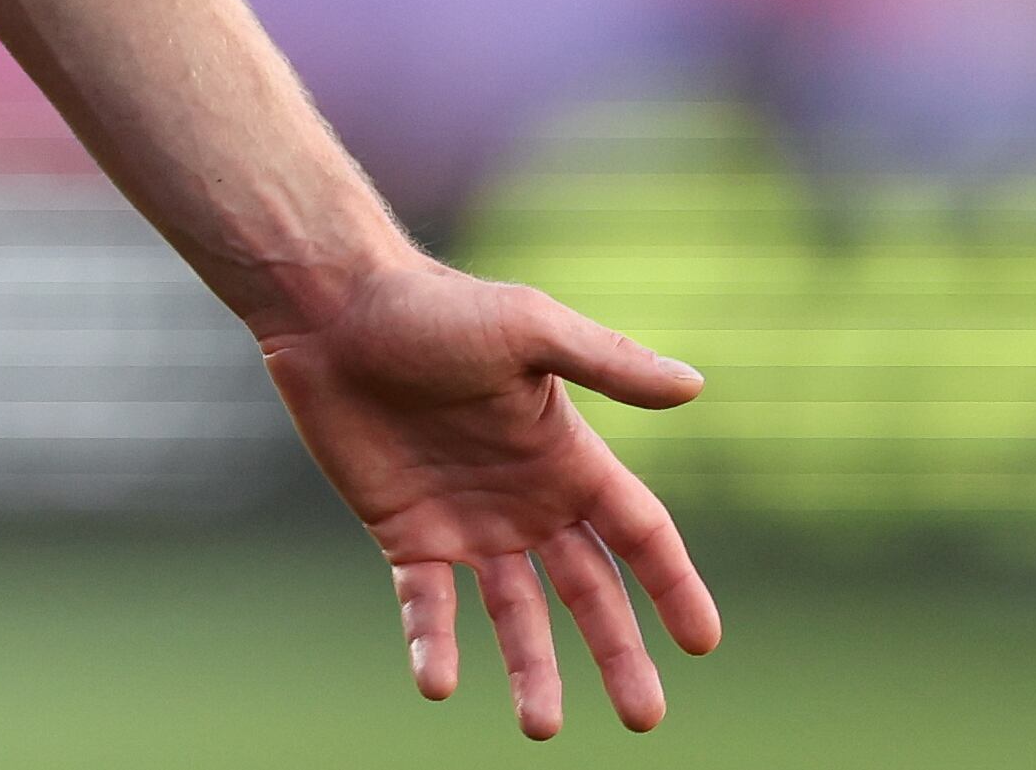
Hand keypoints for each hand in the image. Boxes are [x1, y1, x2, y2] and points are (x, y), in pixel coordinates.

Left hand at [259, 260, 721, 737]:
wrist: (333, 310)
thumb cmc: (435, 308)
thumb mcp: (529, 328)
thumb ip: (607, 361)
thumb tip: (695, 386)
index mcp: (567, 457)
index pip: (638, 533)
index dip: (672, 585)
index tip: (703, 643)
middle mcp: (526, 500)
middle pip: (588, 592)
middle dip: (618, 654)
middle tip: (643, 719)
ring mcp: (466, 522)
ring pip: (513, 615)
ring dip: (531, 669)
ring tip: (540, 727)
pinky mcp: (405, 533)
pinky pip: (426, 604)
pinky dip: (433, 643)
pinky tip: (437, 682)